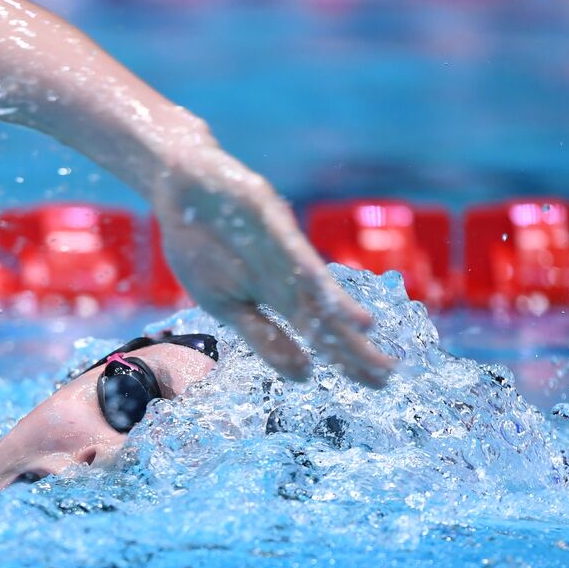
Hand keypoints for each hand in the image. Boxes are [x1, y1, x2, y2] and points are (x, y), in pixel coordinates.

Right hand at [152, 146, 394, 385]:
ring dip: (347, 326)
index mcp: (275, 297)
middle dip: (356, 352)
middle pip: (326, 322)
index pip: (318, 334)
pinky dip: (324, 290)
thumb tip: (304, 375)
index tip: (377, 384)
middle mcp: (286, 278)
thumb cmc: (201, 244)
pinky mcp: (271, 227)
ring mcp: (280, 254)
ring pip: (319, 298)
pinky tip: (354, 317)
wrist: (180, 183)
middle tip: (389, 377)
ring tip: (379, 354)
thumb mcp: (225, 304)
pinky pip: (300, 265)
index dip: (347, 358)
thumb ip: (263, 336)